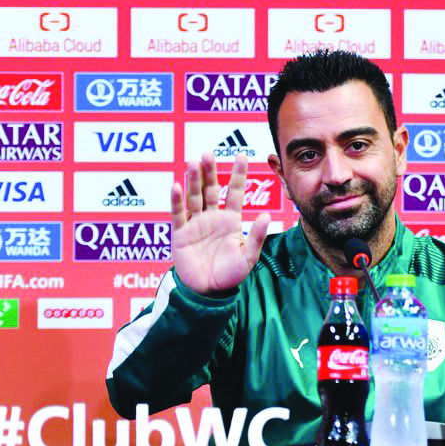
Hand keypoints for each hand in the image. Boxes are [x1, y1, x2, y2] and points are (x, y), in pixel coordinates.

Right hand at [170, 152, 270, 296]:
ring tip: (193, 162)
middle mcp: (212, 218)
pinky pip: (178, 214)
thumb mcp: (248, 256)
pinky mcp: (180, 233)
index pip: (235, 192)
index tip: (241, 155)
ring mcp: (195, 223)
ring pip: (194, 197)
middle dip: (209, 171)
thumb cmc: (230, 275)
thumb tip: (268, 217)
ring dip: (193, 180)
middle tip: (208, 153)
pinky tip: (176, 185)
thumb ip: (256, 237)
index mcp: (230, 220)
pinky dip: (177, 200)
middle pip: (211, 189)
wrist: (208, 292)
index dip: (237, 174)